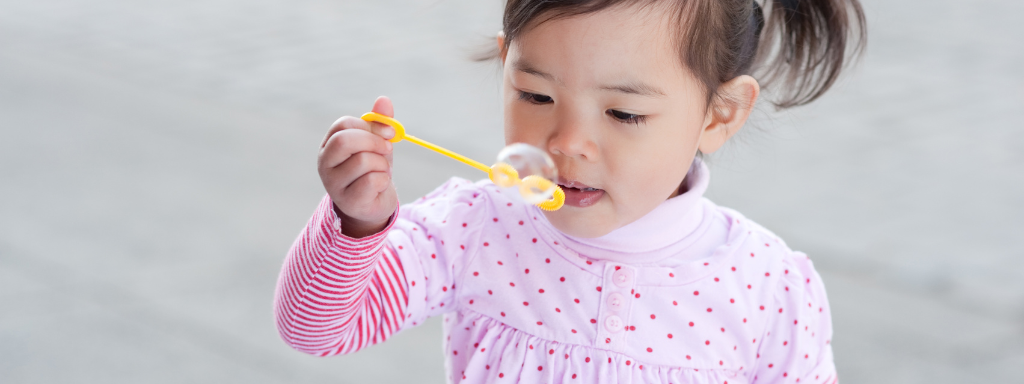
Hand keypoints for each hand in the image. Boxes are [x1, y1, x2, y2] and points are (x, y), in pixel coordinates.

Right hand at [318, 96, 397, 237]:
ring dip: (382, 165)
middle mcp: (325, 163)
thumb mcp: (376, 144)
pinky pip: (372, 181)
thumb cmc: (372, 169)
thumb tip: (384, 100)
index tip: (389, 132)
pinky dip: (384, 180)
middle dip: (373, 142)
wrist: (374, 204)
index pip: (343, 125)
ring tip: (381, 172)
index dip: (370, 125)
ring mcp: (333, 184)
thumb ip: (379, 123)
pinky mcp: (348, 201)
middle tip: (387, 150)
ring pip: (363, 161)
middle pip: (345, 141)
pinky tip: (379, 186)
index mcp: (329, 145)